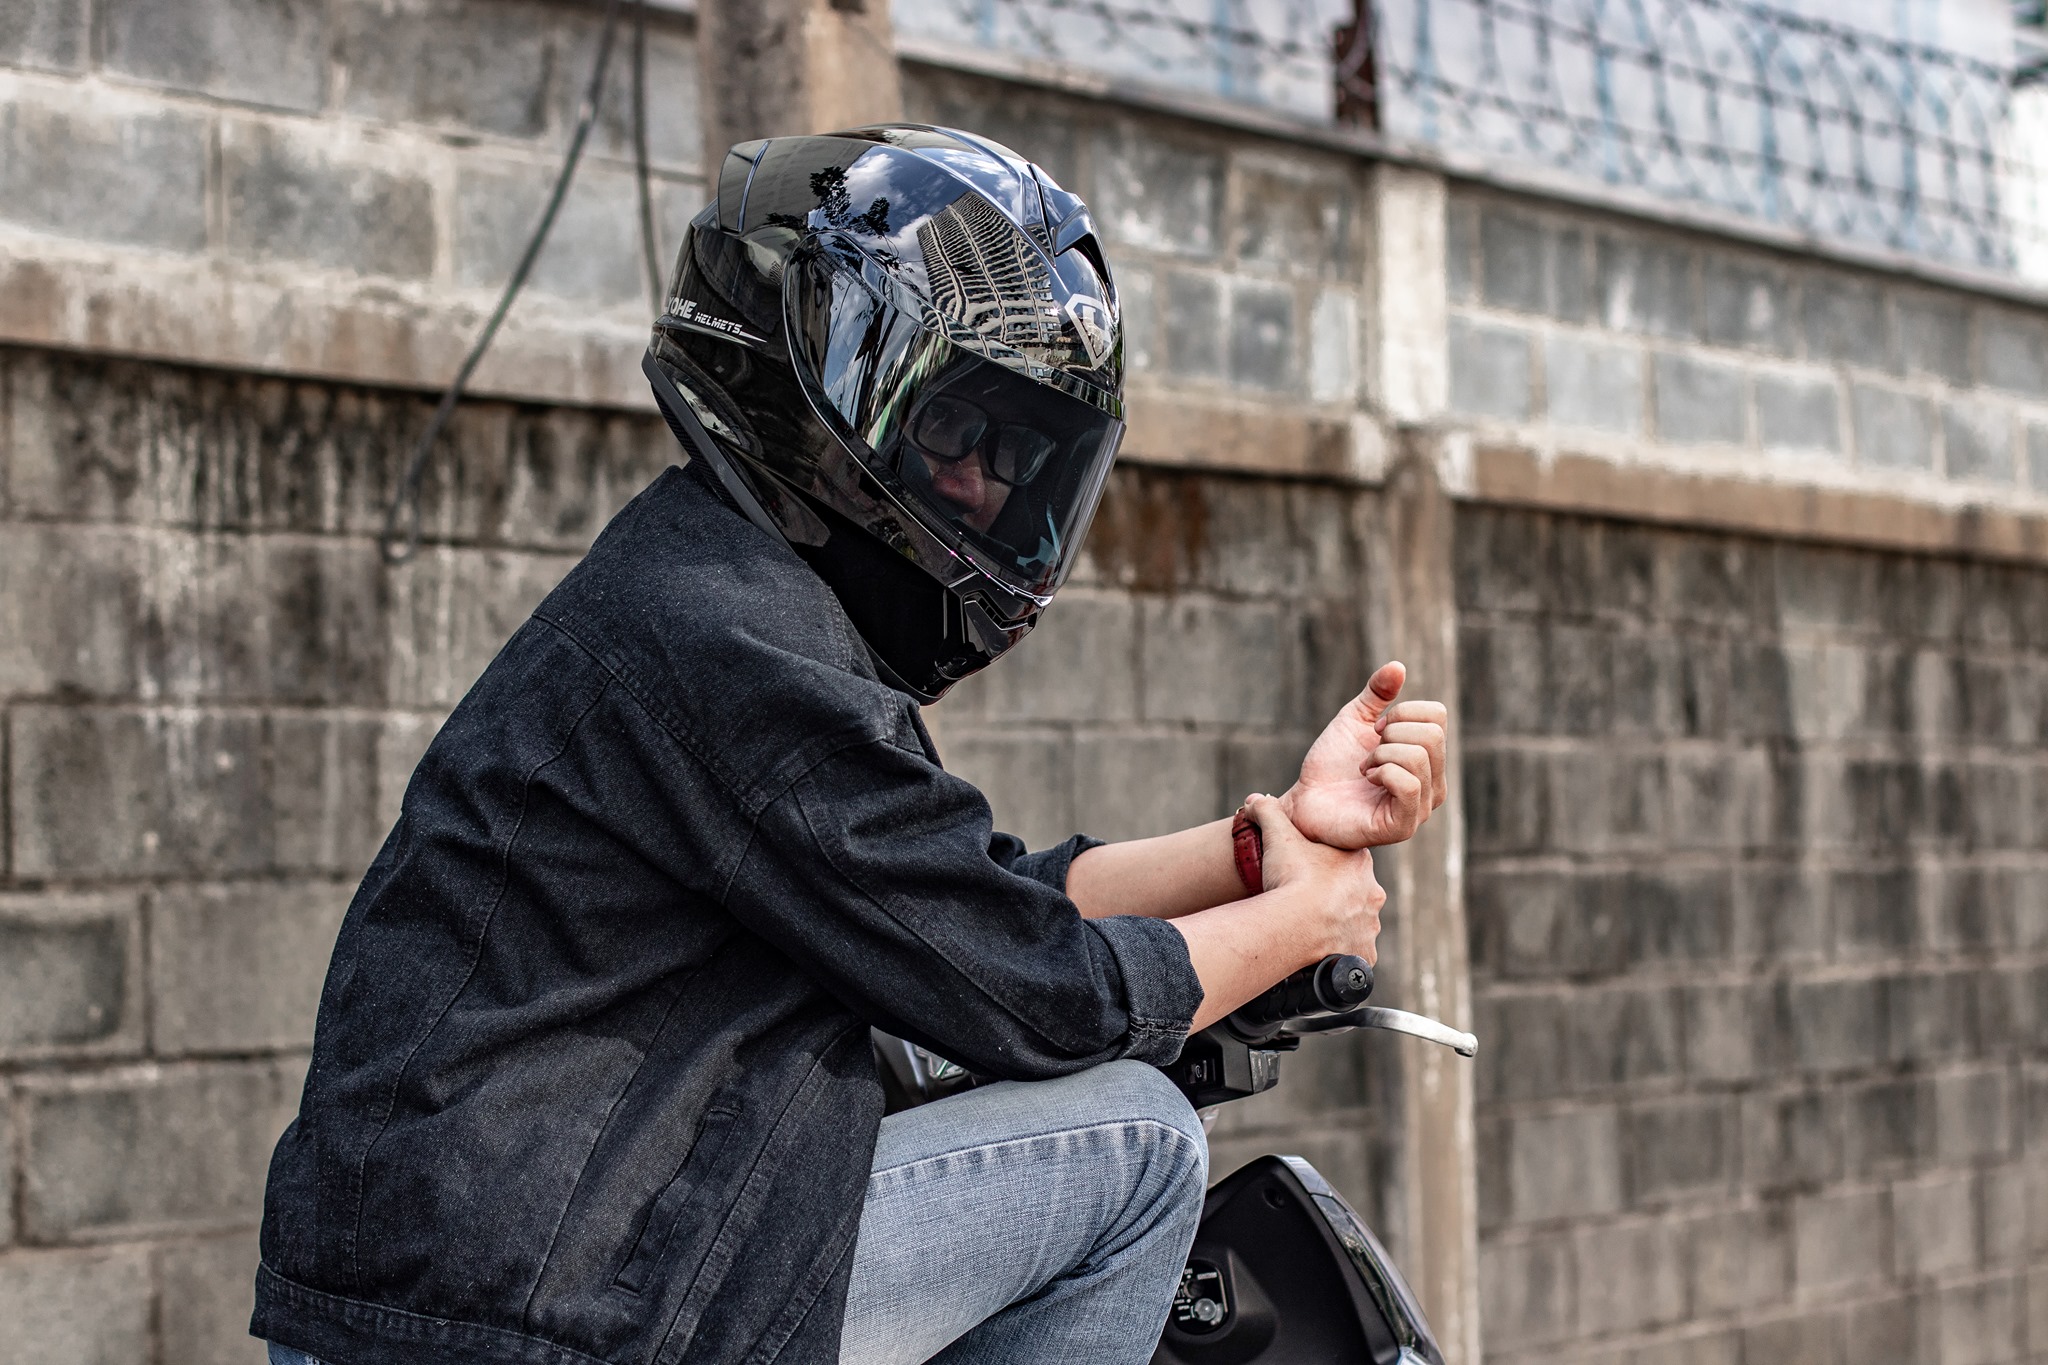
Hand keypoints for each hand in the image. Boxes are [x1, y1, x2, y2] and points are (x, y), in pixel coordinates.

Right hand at [1241, 794, 1384, 965]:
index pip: (1346, 860)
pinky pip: (1355, 953)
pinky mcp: (1363, 953)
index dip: (1325, 865)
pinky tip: (1322, 949)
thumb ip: (1268, 811)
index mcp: (1359, 862)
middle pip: (1354, 892)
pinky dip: (1341, 952)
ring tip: (1310, 927)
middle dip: (1334, 897)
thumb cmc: (1291, 877)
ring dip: (1338, 925)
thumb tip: (1254, 800)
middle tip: (1305, 901)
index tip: (1305, 872)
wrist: (1294, 923)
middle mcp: (1371, 894)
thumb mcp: (1277, 834)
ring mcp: (1369, 926)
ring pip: (1356, 924)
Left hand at [1281, 661, 1448, 849]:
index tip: (1375, 731)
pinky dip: (1381, 772)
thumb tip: (1398, 666)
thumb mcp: (1354, 719)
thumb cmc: (1332, 764)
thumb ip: (1377, 694)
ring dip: (1379, 755)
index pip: (1437, 717)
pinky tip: (1367, 780)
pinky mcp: (1404, 825)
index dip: (1400, 713)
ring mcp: (1422, 807)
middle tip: (1368, 753)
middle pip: (1432, 735)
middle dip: (1390, 735)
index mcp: (1429, 758)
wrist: (1305, 800)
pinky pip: (1408, 784)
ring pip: (1417, 757)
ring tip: (1364, 769)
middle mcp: (1434, 784)